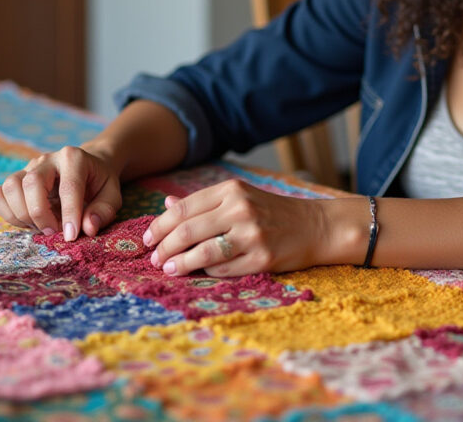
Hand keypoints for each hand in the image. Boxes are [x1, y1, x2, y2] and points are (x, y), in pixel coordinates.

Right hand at [0, 146, 121, 241]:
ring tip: (41, 226)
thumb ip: (103, 211)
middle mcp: (47, 159)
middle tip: (53, 232)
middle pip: (32, 183)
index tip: (70, 236)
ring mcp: (28, 168)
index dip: (69, 214)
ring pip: (10, 187)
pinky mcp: (16, 179)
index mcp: (74, 158)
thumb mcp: (112, 195)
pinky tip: (26, 222)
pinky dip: (7, 213)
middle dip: (40, 214)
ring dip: (22, 214)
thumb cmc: (99, 183)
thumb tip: (87, 229)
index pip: (69, 187)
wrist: (88, 165)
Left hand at [144, 179, 329, 276]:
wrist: (315, 226)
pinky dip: (206, 271)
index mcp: (231, 190)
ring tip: (169, 268)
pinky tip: (199, 272)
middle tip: (154, 258)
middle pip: (187, 230)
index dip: (159, 226)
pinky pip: (223, 269)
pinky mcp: (262, 258)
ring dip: (180, 263)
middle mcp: (240, 209)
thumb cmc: (271, 212)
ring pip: (203, 252)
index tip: (148, 239)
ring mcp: (252, 234)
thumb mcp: (239, 197)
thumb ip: (203, 203)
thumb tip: (166, 205)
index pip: (183, 208)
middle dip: (164, 247)